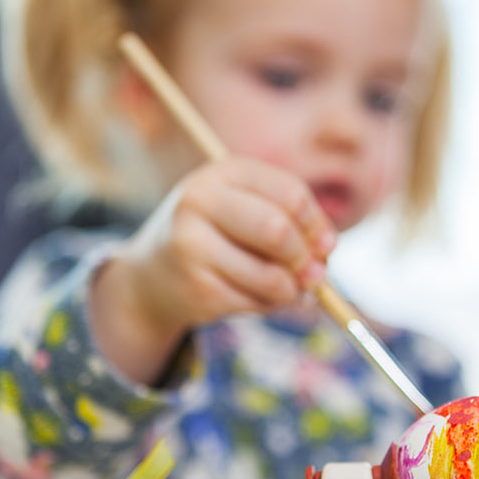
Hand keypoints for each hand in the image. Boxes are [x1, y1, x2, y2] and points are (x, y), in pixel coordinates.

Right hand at [90, 157, 336, 382]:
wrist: (153, 276)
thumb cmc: (217, 237)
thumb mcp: (248, 211)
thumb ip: (292, 223)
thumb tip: (325, 253)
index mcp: (223, 173)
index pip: (291, 195)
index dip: (317, 225)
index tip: (325, 246)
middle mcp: (200, 201)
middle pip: (278, 231)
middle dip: (306, 259)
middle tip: (314, 275)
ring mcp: (192, 246)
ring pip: (272, 276)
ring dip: (293, 291)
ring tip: (290, 291)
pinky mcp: (196, 288)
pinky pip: (256, 303)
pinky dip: (271, 306)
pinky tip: (261, 299)